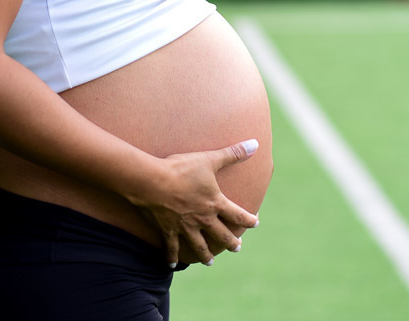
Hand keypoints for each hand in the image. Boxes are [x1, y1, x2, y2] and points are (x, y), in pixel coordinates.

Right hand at [127, 138, 259, 267]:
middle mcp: (203, 219)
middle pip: (221, 235)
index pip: (237, 215)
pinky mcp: (168, 230)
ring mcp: (185, 227)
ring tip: (210, 262)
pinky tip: (172, 266)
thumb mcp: (210, 159)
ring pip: (199, 245)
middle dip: (231, 242)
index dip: (249, 219)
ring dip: (206, 255)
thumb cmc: (181, 169)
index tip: (255, 223)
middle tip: (237, 248)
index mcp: (215, 203)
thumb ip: (233, 153)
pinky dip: (172, 257)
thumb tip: (255, 143)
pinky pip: (172, 247)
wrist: (153, 181)